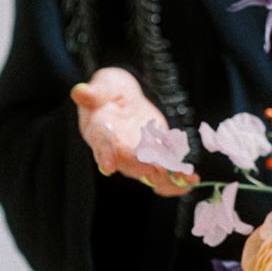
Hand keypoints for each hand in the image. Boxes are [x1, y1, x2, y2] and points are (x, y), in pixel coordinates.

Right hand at [71, 67, 197, 197]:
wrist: (120, 99)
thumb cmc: (107, 93)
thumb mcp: (101, 88)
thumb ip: (92, 93)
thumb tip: (79, 92)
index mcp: (99, 132)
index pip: (101, 144)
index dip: (105, 154)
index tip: (109, 166)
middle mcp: (116, 150)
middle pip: (128, 162)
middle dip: (142, 168)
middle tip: (156, 172)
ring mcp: (136, 156)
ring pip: (148, 173)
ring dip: (166, 179)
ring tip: (184, 182)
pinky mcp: (153, 157)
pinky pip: (163, 172)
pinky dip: (177, 179)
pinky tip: (192, 181)